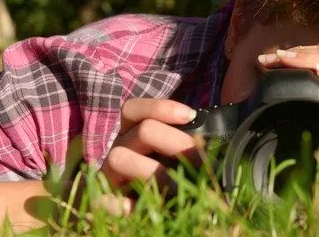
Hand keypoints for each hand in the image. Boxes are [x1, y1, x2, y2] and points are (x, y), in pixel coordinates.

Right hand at [97, 98, 199, 214]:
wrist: (135, 211)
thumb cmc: (162, 174)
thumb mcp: (171, 154)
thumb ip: (185, 144)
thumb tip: (219, 144)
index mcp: (132, 132)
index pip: (135, 109)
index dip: (162, 108)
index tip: (191, 116)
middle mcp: (118, 147)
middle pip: (143, 130)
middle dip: (175, 142)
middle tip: (200, 161)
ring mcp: (106, 173)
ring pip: (119, 157)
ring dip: (153, 172)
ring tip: (176, 187)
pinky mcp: (99, 200)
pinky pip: (101, 198)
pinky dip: (119, 204)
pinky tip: (137, 208)